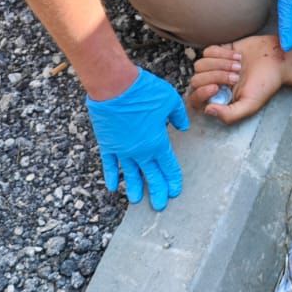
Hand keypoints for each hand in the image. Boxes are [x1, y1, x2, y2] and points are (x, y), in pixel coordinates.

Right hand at [85, 68, 189, 211]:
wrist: (114, 85)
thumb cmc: (143, 91)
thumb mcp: (169, 100)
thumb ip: (178, 116)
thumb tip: (183, 127)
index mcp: (157, 142)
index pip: (168, 166)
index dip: (172, 179)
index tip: (175, 191)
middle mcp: (140, 151)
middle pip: (150, 175)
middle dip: (157, 191)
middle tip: (160, 206)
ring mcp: (122, 150)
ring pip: (130, 174)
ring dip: (135, 187)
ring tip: (138, 201)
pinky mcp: (107, 144)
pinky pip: (109, 165)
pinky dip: (111, 176)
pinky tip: (113, 187)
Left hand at [189, 37, 289, 123]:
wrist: (277, 60)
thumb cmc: (266, 83)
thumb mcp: (250, 105)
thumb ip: (229, 115)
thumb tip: (207, 111)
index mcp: (219, 99)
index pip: (195, 100)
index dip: (200, 94)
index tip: (216, 88)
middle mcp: (214, 83)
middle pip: (196, 80)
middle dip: (216, 76)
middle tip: (236, 76)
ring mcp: (215, 67)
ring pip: (200, 64)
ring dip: (220, 64)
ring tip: (238, 66)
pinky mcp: (219, 51)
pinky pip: (208, 51)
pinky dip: (222, 53)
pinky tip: (237, 56)